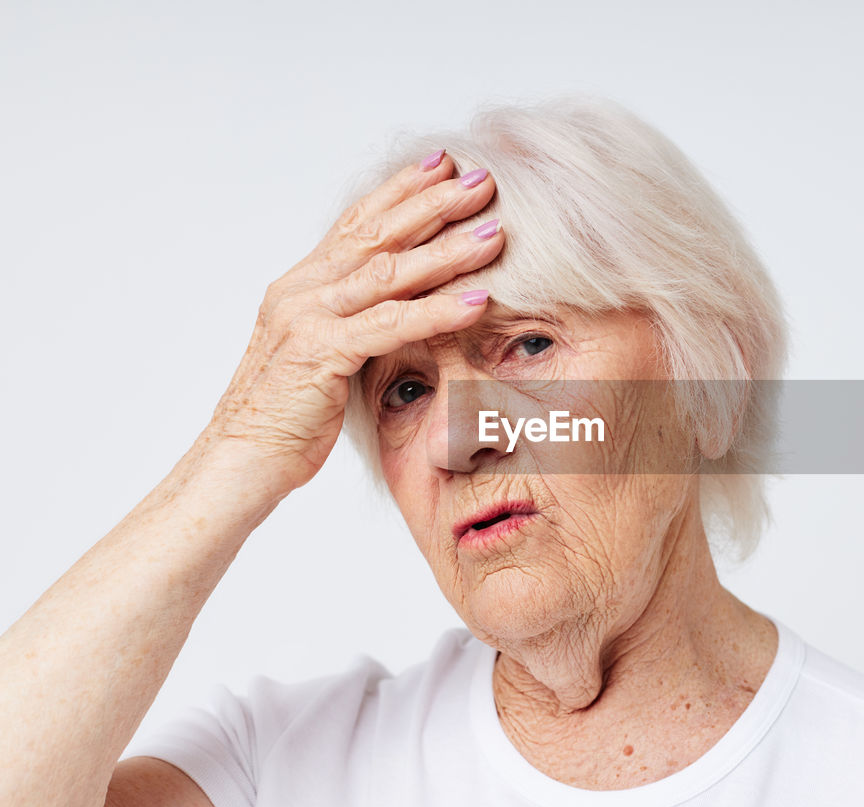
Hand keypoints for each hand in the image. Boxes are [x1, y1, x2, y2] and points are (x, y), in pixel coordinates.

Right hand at [202, 152, 502, 497]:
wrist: (240, 458)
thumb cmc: (286, 414)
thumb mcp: (321, 354)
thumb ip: (351, 321)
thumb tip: (395, 304)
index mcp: (301, 285)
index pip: (357, 222)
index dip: (401, 190)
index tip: (443, 164)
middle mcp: (301, 290)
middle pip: (377, 233)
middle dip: (433, 203)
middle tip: (482, 179)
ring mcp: (307, 318)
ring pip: (389, 272)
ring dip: (447, 250)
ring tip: (495, 234)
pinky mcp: (319, 353)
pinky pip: (390, 325)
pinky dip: (436, 311)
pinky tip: (477, 300)